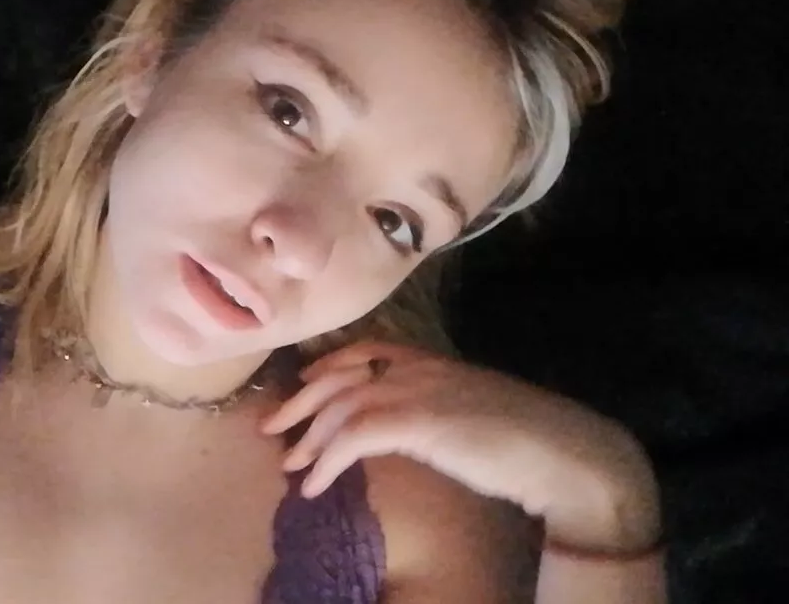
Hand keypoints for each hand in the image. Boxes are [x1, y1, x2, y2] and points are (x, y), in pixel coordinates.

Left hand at [261, 340, 661, 553]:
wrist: (562, 450)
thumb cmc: (525, 439)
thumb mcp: (470, 411)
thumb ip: (435, 407)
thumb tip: (408, 427)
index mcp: (431, 359)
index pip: (363, 349)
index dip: (326, 366)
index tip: (303, 382)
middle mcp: (417, 366)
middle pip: (339, 374)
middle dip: (299, 401)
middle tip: (272, 427)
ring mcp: (416, 390)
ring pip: (339, 407)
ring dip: (308, 439)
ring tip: (291, 467)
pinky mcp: (417, 421)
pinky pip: (351, 438)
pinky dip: (326, 462)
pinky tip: (315, 485)